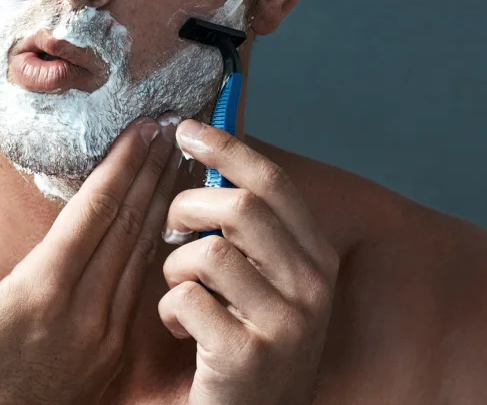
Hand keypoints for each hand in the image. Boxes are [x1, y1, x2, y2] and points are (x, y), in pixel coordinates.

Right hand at [0, 114, 181, 403]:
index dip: (123, 163)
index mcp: (40, 290)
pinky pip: (142, 286)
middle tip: (171, 129)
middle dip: (151, 171)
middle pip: (130, 224)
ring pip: (144, 254)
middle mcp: (84, 309)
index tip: (142, 127)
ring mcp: (105, 334)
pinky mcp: (113, 354)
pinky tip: (162, 223)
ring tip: (176, 163)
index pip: (95, 210)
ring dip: (162, 204)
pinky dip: (156, 245)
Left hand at [159, 120, 339, 404]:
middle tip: (173, 228)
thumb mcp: (266, 279)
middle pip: (241, 207)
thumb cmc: (250, 340)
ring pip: (209, 252)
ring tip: (180, 291)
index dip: (226, 147)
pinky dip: (169, 309)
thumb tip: (214, 153)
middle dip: (188, 207)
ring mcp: (286, 325)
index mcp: (317, 258)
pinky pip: (188, 300)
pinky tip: (180, 327)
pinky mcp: (248, 357)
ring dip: (176, 267)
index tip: (186, 129)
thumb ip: (249, 226)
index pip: (273, 182)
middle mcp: (313, 287)